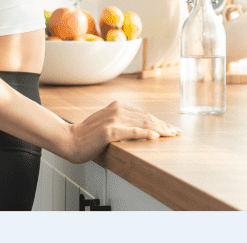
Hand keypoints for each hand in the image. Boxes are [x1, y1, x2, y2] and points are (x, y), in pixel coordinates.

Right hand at [64, 100, 180, 163]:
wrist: (69, 140)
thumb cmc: (87, 135)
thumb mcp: (106, 123)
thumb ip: (120, 122)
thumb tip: (138, 128)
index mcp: (117, 106)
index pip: (144, 114)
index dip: (159, 121)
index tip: (170, 128)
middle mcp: (117, 109)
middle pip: (147, 117)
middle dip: (164, 125)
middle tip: (177, 132)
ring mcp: (113, 119)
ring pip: (143, 123)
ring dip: (160, 129)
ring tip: (172, 134)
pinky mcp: (110, 131)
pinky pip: (132, 132)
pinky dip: (146, 133)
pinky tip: (156, 136)